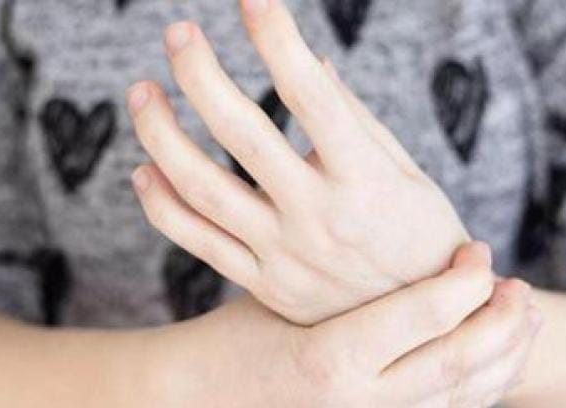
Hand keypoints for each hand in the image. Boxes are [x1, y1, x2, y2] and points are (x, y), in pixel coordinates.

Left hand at [127, 0, 467, 323]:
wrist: (423, 327)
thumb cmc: (424, 239)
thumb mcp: (411, 177)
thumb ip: (359, 122)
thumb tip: (314, 65)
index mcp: (366, 180)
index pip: (311, 95)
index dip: (277, 38)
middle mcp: (320, 217)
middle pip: (242, 134)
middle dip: (201, 74)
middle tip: (178, 33)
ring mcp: (285, 256)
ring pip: (202, 188)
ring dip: (161, 134)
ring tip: (141, 93)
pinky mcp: (264, 285)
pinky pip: (198, 242)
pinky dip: (163, 204)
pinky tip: (145, 169)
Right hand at [151, 243, 540, 406]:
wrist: (211, 394)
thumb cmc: (240, 332)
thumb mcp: (280, 288)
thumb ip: (328, 242)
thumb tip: (346, 162)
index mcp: (330, 357)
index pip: (425, 318)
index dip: (464, 282)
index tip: (479, 252)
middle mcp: (359, 403)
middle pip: (460, 365)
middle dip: (504, 325)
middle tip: (522, 288)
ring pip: (464, 398)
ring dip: (506, 358)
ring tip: (523, 317)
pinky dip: (484, 385)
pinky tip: (496, 355)